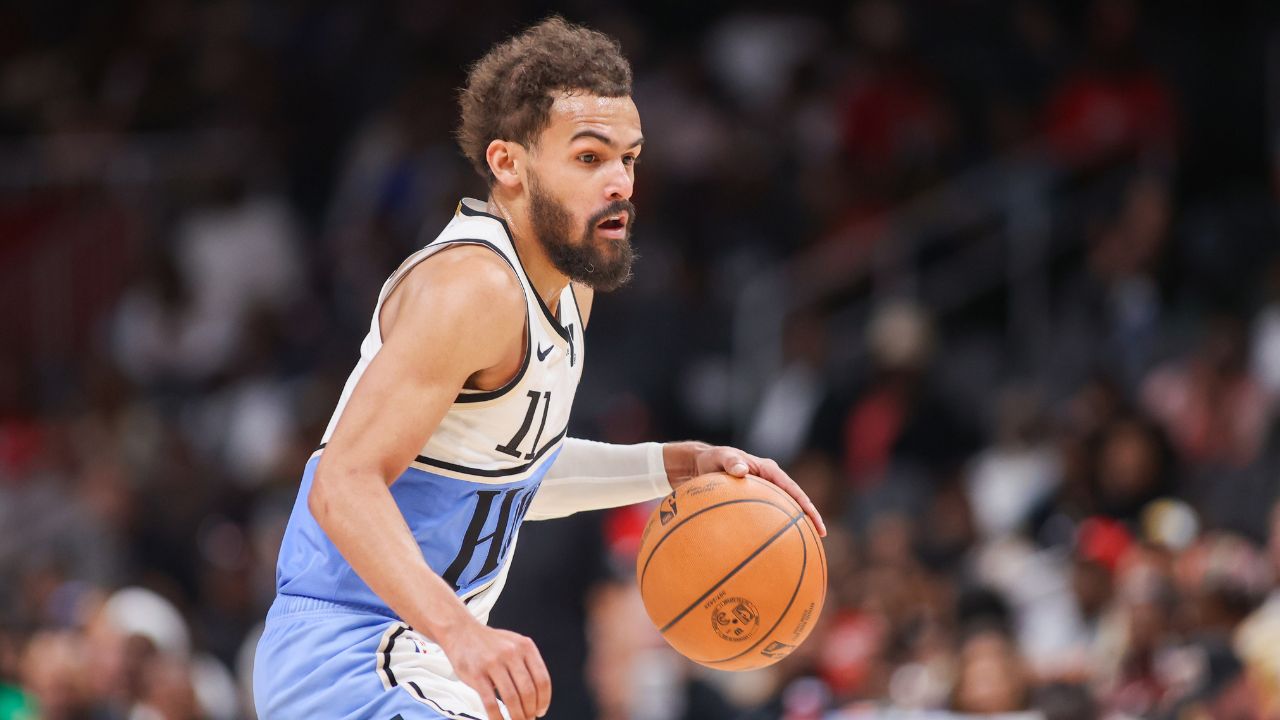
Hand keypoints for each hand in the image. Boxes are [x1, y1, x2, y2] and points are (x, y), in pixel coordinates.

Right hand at [437, 619, 550, 719]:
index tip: (541, 710)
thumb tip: (538, 695)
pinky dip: (497, 717)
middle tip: (529, 718)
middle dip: (531, 711)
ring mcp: (493, 663)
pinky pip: (490, 702)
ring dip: (517, 716)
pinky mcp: (476, 674)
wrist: (461, 631)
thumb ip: (527, 663)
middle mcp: (511, 653)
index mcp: (525, 647)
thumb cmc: (490, 642)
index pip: (542, 679)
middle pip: (528, 691)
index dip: (544, 700)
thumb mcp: (514, 644)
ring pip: (511, 699)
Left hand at [664, 442, 827, 536]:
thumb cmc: (712, 459)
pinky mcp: (757, 501)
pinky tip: (774, 546)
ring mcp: (765, 491)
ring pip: (785, 509)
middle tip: (821, 534)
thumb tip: (742, 470)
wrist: (702, 464)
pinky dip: (774, 528)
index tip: (814, 518)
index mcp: (768, 469)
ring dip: (796, 524)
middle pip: (795, 500)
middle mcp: (771, 480)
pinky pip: (768, 516)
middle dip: (809, 516)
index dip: (805, 503)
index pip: (792, 488)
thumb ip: (730, 462)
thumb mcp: (719, 457)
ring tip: (807, 545)